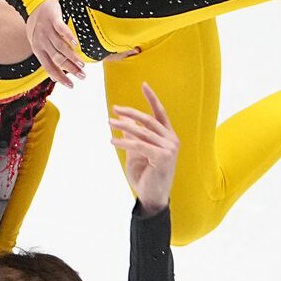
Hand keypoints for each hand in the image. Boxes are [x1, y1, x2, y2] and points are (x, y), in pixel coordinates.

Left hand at [27, 0, 85, 87]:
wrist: (33, 4)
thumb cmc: (38, 26)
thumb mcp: (38, 44)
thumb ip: (47, 59)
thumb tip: (54, 78)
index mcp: (38, 50)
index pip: (49, 67)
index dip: (60, 78)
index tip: (71, 86)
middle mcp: (41, 42)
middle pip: (57, 59)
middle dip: (70, 69)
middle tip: (82, 76)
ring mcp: (47, 31)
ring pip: (60, 47)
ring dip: (72, 57)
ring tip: (82, 65)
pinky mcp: (53, 20)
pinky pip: (61, 29)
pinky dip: (68, 37)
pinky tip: (75, 44)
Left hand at [108, 81, 177, 214]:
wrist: (152, 197)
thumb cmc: (146, 175)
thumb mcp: (138, 153)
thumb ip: (134, 137)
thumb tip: (123, 124)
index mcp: (168, 136)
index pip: (160, 113)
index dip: (152, 98)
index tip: (144, 84)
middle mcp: (172, 140)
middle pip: (148, 120)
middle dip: (130, 113)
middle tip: (114, 109)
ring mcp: (169, 148)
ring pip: (141, 132)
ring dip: (123, 126)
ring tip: (109, 123)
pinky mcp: (162, 157)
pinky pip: (138, 145)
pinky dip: (123, 142)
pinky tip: (112, 141)